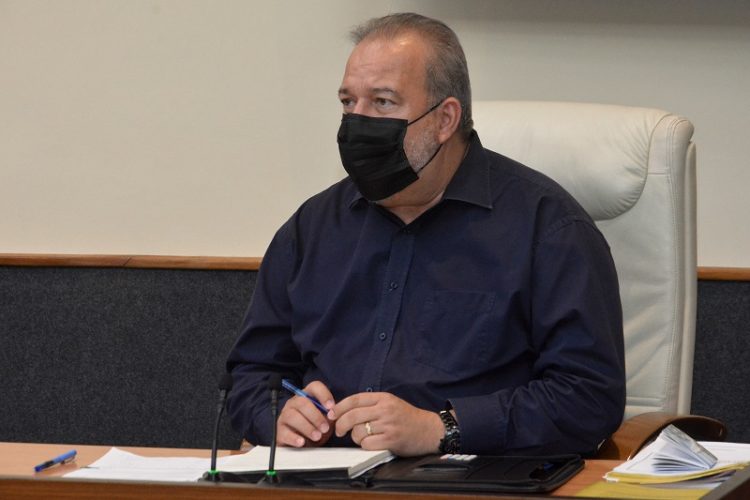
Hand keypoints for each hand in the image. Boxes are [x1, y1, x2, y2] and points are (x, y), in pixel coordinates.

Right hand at [277, 381, 334, 447]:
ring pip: (293, 416)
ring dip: (307, 427)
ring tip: (317, 437)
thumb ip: (330, 416)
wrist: (302, 445)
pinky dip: (294, 438)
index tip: (331, 407)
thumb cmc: (315, 428)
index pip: (314, 387)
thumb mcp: (325, 421)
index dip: (323, 395)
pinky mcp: (279, 431)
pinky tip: (302, 442)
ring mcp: (285, 416)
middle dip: (316, 416)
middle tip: (325, 428)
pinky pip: (285, 432)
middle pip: (302, 402)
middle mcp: (294, 403)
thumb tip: (333, 415)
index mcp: (307, 396)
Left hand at [328, 392, 443, 456]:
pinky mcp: (391, 440)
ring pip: (358, 431)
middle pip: (352, 416)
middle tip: (338, 431)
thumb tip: (345, 411)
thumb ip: (371, 405)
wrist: (429, 430)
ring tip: (363, 438)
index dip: (339, 407)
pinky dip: (365, 446)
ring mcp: (388, 425)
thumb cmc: (408, 418)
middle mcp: (385, 409)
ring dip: (355, 437)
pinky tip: (371, 444)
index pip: (354, 399)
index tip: (331, 414)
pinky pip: (367, 444)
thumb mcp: (391, 403)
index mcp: (384, 398)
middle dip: (340, 425)